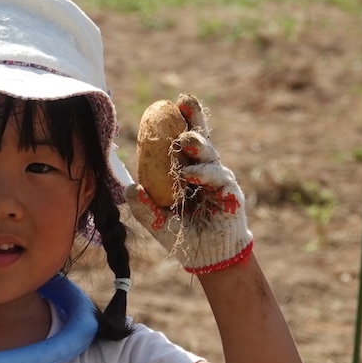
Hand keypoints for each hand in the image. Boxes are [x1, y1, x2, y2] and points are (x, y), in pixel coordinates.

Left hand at [128, 99, 251, 273]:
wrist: (208, 259)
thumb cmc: (183, 235)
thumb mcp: (157, 221)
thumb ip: (144, 206)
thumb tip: (131, 187)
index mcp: (185, 170)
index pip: (180, 141)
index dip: (178, 122)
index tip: (168, 103)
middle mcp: (203, 169)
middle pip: (199, 138)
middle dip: (193, 118)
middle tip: (182, 103)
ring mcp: (218, 179)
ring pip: (209, 154)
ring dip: (196, 145)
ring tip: (184, 141)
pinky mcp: (230, 193)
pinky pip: (218, 177)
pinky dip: (204, 174)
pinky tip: (191, 174)